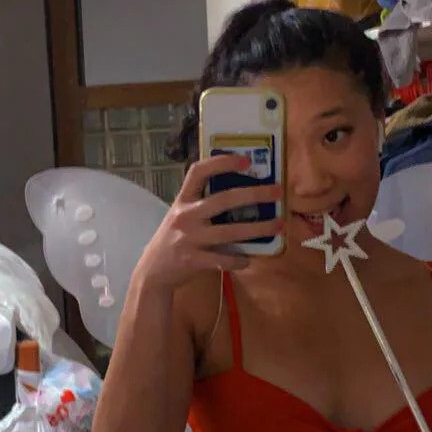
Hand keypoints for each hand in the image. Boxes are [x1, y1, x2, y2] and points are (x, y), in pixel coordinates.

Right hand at [134, 155, 282, 292]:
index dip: (221, 163)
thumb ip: (202, 205)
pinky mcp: (192, 260)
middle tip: (277, 191)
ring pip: (230, 232)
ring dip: (258, 229)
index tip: (245, 161)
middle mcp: (185, 215)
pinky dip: (239, 260)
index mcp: (183, 200)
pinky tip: (248, 259)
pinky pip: (223, 259)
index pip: (198, 172)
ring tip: (279, 225)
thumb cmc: (173, 238)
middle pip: (223, 199)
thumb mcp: (181, 215)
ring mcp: (188, 238)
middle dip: (253, 195)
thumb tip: (241, 195)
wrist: (152, 271)